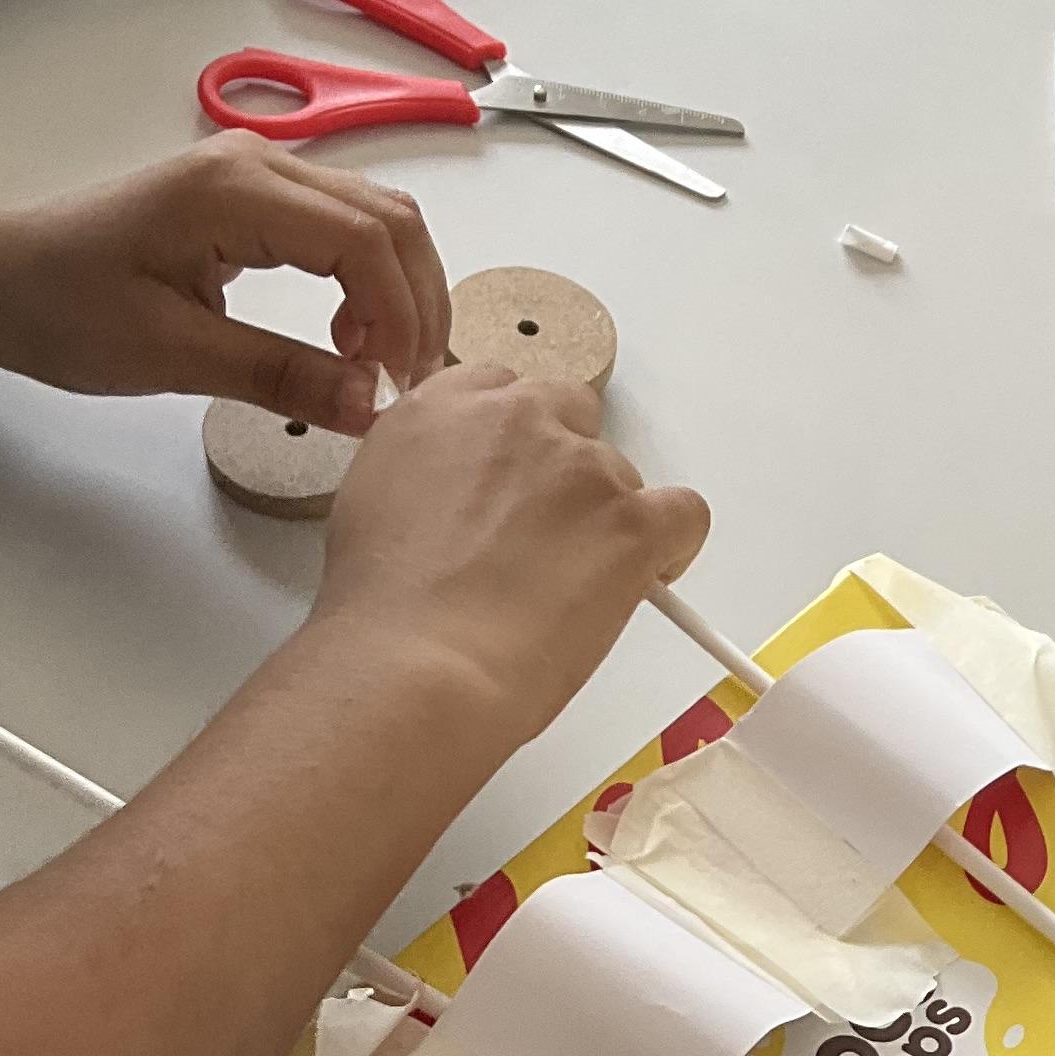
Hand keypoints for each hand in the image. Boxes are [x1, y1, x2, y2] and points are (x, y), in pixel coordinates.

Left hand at [0, 140, 449, 431]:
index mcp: (233, 191)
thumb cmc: (60, 306)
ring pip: (378, 219)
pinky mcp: (254, 198)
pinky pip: (345, 227)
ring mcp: (258, 174)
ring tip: (376, 368)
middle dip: (416, 304)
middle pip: (390, 219)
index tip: (396, 389)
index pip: (364, 240)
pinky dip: (370, 283)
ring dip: (399, 292)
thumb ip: (278, 376)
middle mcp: (256, 164)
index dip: (399, 318)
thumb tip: (367, 407)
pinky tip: (347, 339)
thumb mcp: (169, 354)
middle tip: (406, 385)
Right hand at [316, 371, 710, 753]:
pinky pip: (683, 513)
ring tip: (575, 588)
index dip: (516, 445)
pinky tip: (642, 581)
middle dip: (566, 471)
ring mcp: (580, 467)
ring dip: (608, 519)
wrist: (417, 665)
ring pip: (622, 474)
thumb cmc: (383, 612)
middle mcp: (515, 418)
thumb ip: (426, 476)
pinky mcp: (631, 520)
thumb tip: (456, 500)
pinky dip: (673, 547)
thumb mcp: (371, 506)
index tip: (513, 486)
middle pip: (572, 416)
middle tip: (548, 537)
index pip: (504, 390)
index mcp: (444, 409)